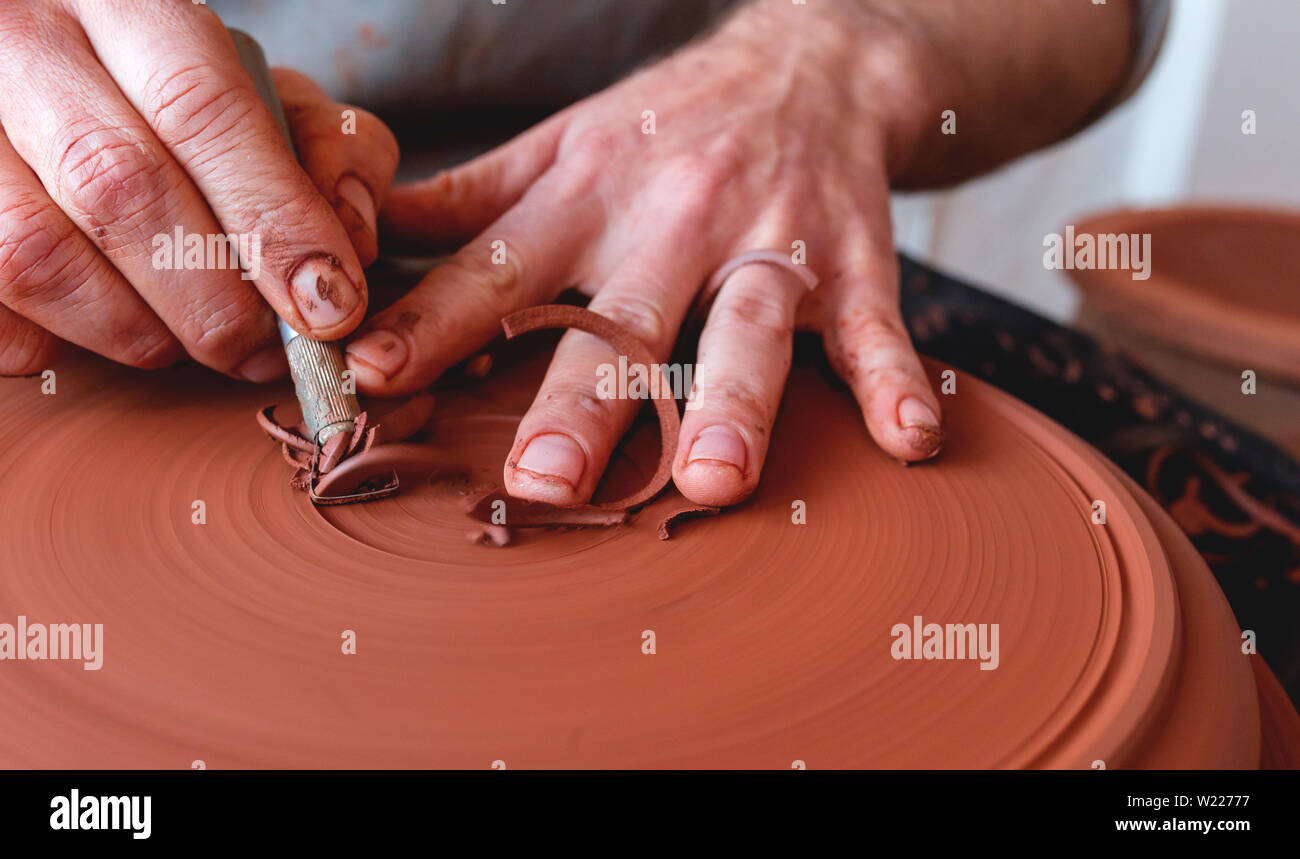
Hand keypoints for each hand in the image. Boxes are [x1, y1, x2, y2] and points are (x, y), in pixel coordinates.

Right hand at [0, 0, 397, 380]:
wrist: (37, 66)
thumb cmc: (170, 94)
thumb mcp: (261, 89)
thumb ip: (324, 147)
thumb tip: (351, 245)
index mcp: (124, 3)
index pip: (204, 107)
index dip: (273, 220)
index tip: (328, 307)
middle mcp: (23, 42)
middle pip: (119, 186)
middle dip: (213, 299)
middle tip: (263, 352)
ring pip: (35, 254)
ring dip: (132, 330)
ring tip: (185, 345)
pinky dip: (51, 341)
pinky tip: (101, 330)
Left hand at [354, 1, 942, 506]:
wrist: (811, 60)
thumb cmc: (666, 123)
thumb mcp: (559, 145)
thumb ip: (465, 202)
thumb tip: (355, 236)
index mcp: (587, 196)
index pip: (500, 268)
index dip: (435, 321)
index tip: (375, 376)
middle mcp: (673, 220)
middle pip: (623, 318)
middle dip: (582, 399)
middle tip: (542, 478)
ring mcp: (769, 240)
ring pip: (747, 327)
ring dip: (733, 403)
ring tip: (712, 480)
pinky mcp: (852, 258)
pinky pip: (876, 323)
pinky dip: (897, 378)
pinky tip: (909, 438)